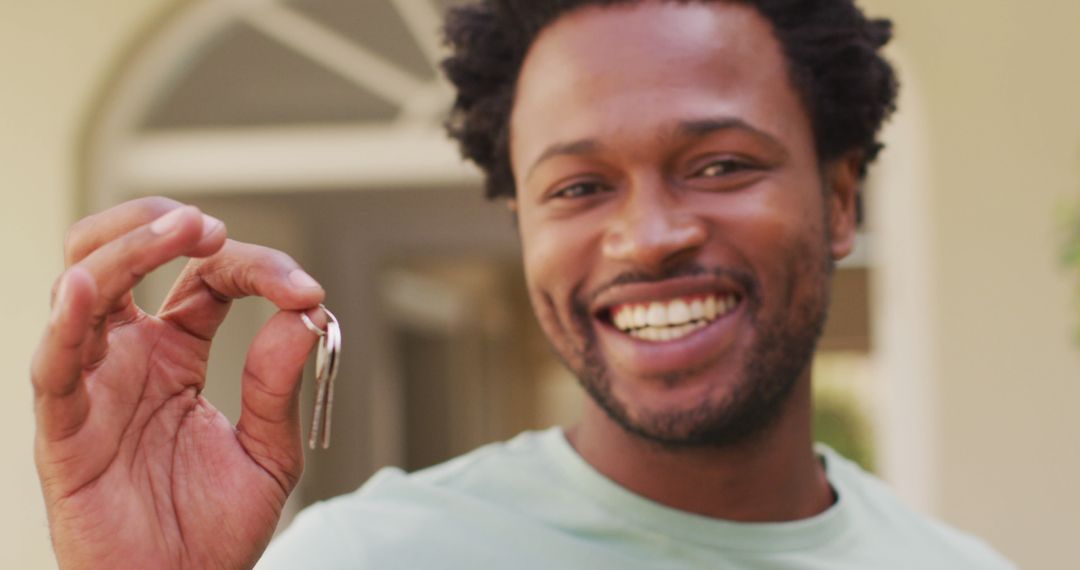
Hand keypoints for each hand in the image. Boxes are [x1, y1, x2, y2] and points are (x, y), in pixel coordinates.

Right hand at [32, 198, 325, 568]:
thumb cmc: (215, 529)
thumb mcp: (270, 450)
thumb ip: (279, 384)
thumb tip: (305, 314)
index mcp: (178, 352)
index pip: (206, 277)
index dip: (255, 267)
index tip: (306, 292)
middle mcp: (129, 356)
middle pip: (125, 255)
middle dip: (165, 225)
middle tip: (214, 229)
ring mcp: (94, 384)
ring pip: (85, 286)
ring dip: (129, 247)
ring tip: (181, 231)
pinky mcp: (64, 428)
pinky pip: (54, 365)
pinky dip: (67, 320)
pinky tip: (92, 287)